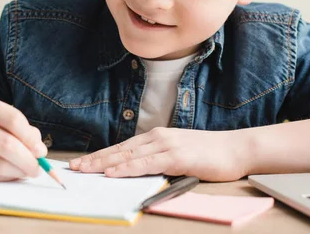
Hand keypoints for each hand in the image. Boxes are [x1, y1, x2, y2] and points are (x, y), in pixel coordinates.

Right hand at [0, 95, 46, 181]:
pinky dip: (4, 177)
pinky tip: (10, 174)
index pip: (13, 120)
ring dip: (18, 171)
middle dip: (28, 159)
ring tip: (27, 172)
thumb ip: (17, 127)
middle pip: (6, 144)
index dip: (31, 138)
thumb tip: (38, 149)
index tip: (40, 150)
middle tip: (38, 167)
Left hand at [69, 127, 251, 181]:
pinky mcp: (176, 157)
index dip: (100, 156)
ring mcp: (166, 145)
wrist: (235, 149)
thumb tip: (139, 169)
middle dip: (94, 160)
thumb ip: (159, 159)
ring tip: (84, 170)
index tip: (82, 162)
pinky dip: (127, 168)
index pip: (122, 147)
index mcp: (157, 137)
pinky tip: (113, 173)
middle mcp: (157, 137)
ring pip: (127, 155)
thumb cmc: (209, 154)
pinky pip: (145, 164)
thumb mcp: (179, 153)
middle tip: (73, 167)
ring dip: (103, 164)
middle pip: (119, 150)